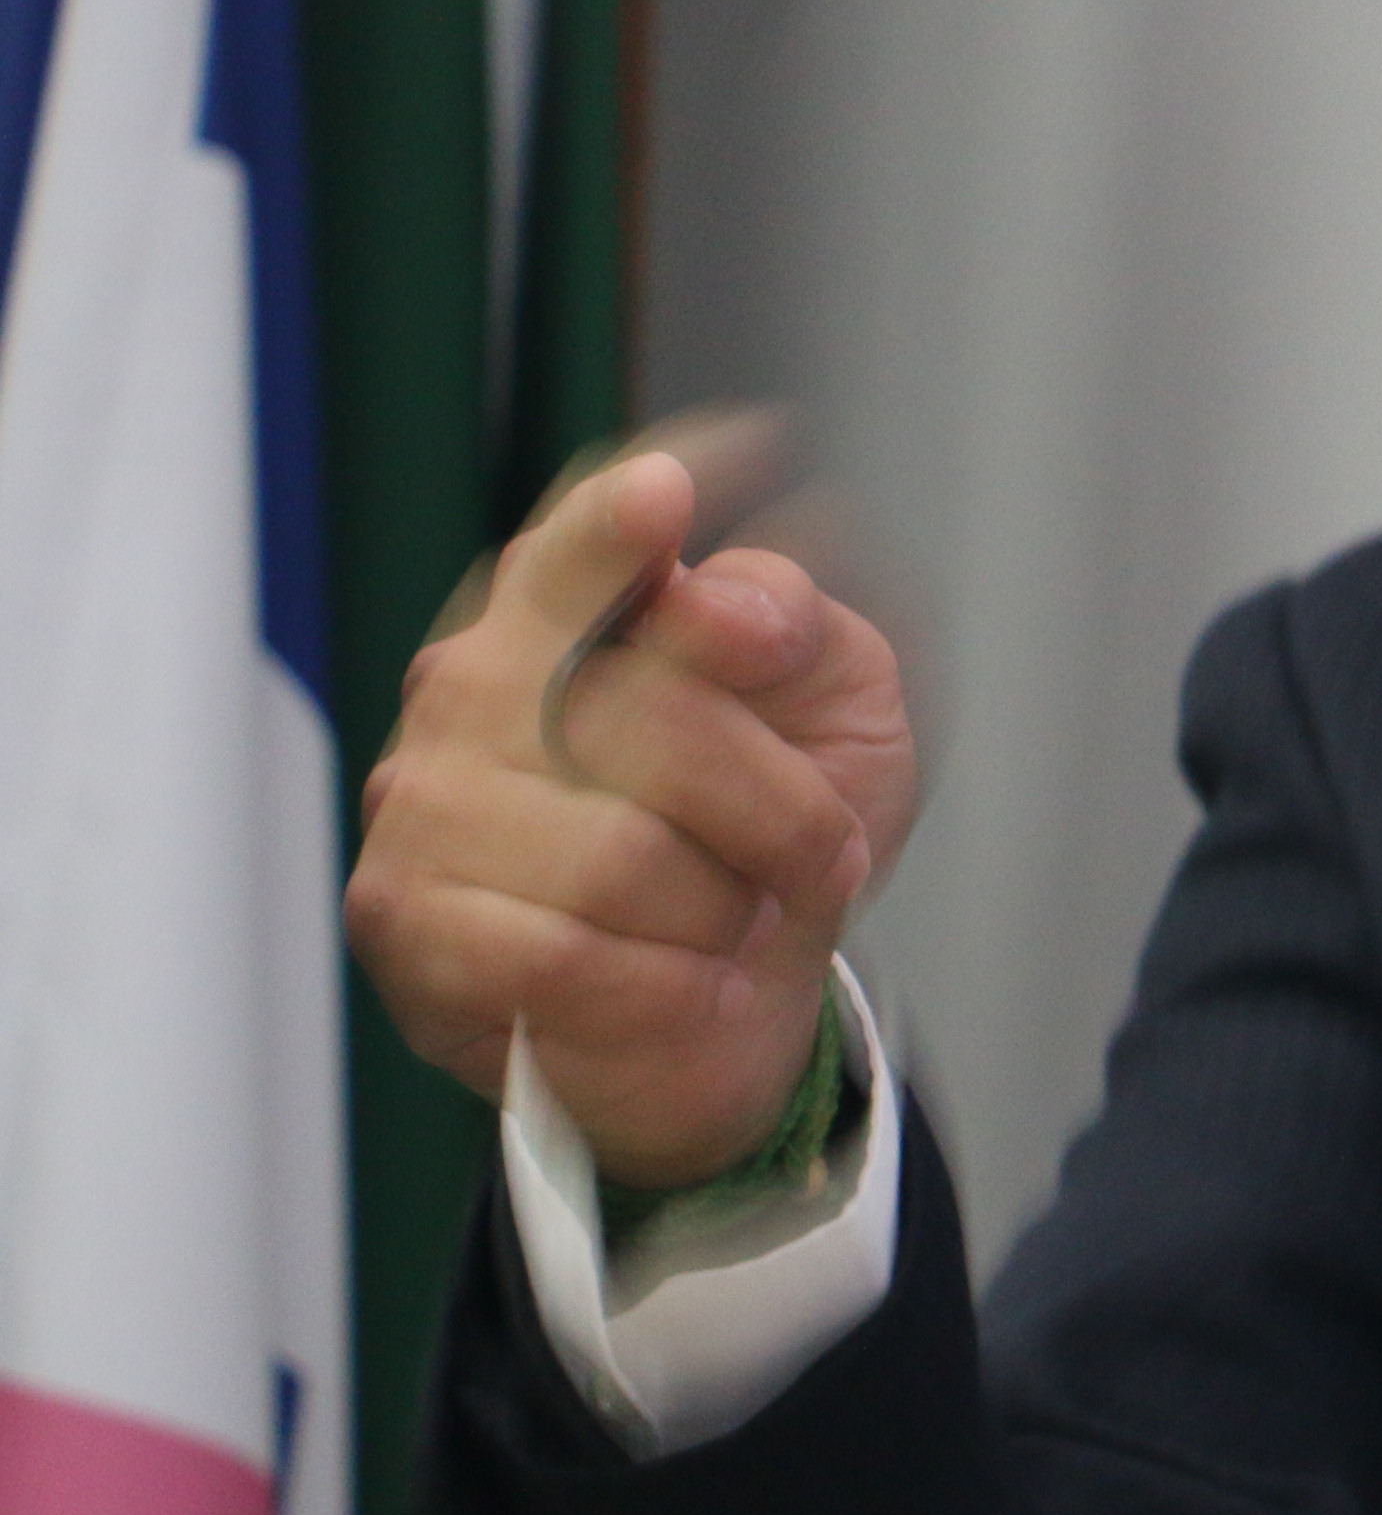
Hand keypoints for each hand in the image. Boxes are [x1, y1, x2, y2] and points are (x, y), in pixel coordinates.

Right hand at [346, 417, 922, 1189]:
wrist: (729, 1021)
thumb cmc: (768, 848)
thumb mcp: (839, 713)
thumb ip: (790, 624)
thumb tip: (709, 601)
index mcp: (568, 613)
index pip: (578, 548)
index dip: (616, 528)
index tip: (666, 493)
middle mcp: (472, 687)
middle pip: (656, 720)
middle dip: (783, 811)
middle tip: (816, 854)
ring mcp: (423, 804)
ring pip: (621, 856)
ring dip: (724, 910)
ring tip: (730, 923)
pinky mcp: (409, 924)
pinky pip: (569, 956)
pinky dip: (668, 986)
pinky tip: (686, 983)